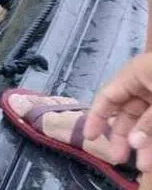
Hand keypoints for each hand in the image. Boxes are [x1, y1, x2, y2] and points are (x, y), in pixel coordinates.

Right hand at [85, 52, 151, 171]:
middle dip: (124, 136)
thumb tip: (134, 145)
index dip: (97, 117)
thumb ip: (148, 123)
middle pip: (127, 112)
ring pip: (147, 121)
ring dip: (145, 142)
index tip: (91, 139)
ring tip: (144, 165)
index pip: (108, 96)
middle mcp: (145, 83)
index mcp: (135, 73)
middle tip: (121, 159)